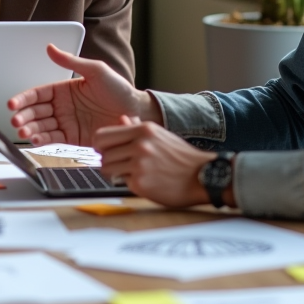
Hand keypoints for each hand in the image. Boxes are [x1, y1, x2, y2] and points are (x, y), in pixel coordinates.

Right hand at [7, 44, 159, 145]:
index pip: (38, 94)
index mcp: (64, 89)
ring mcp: (67, 122)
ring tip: (23, 132)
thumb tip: (51, 48)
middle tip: (15, 120)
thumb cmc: (120, 90)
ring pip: (41, 126)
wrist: (137, 112)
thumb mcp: (96, 70)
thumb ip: (71, 62)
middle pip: (35, 112)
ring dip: (29, 129)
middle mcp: (62, 106)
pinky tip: (35, 139)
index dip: (24, 99)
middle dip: (23, 116)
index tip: (13, 103)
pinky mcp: (73, 137)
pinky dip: (41, 139)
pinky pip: (53, 138)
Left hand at [93, 116, 220, 207]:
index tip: (105, 150)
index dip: (100, 145)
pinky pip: (122, 183)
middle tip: (121, 165)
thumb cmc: (181, 156)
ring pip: (108, 170)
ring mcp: (139, 165)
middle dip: (109, 161)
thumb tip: (121, 119)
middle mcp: (139, 145)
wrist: (203, 176)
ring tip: (133, 174)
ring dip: (117, 174)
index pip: (102, 136)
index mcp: (143, 130)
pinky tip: (146, 182)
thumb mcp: (160, 135)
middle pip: (103, 155)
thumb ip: (137, 127)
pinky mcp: (140, 184)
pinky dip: (130, 184)